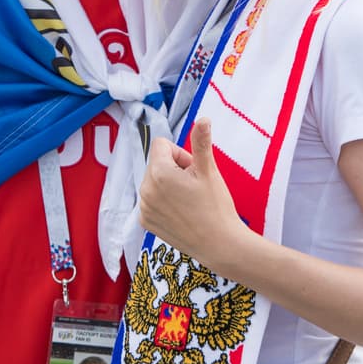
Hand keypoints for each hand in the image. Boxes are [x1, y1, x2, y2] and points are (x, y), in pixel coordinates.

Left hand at [138, 119, 244, 262]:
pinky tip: (181, 213)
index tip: (194, 170)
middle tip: (194, 187)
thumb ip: (201, 142)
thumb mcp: (209, 170)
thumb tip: (203, 118)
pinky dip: (163, 201)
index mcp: (158, 173)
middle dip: (175, 169)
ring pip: (154, 181)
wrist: (219, 245)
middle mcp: (145, 189)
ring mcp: (143, 207)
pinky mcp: (144, 221)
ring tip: (189, 201)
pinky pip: (151, 199)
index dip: (181, 154)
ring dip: (169, 185)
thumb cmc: (216, 206)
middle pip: (157, 162)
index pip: (162, 145)